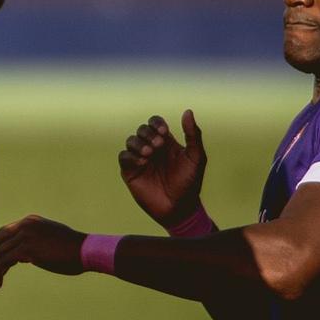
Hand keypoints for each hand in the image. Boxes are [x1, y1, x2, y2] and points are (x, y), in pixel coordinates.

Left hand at [0, 216, 83, 288]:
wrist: (88, 251)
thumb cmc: (74, 251)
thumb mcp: (50, 241)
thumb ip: (34, 243)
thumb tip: (22, 256)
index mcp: (30, 221)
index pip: (3, 232)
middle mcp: (24, 225)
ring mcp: (25, 235)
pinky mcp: (26, 249)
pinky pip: (3, 262)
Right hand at [120, 111, 207, 228]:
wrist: (179, 208)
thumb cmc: (190, 183)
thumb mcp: (196, 157)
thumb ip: (193, 135)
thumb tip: (188, 111)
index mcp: (167, 143)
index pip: (155, 123)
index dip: (156, 123)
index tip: (164, 132)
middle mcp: (152, 149)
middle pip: (141, 129)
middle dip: (147, 133)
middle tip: (158, 145)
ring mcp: (140, 160)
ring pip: (130, 140)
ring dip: (138, 143)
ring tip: (149, 154)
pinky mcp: (130, 171)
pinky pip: (123, 156)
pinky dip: (130, 156)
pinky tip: (142, 163)